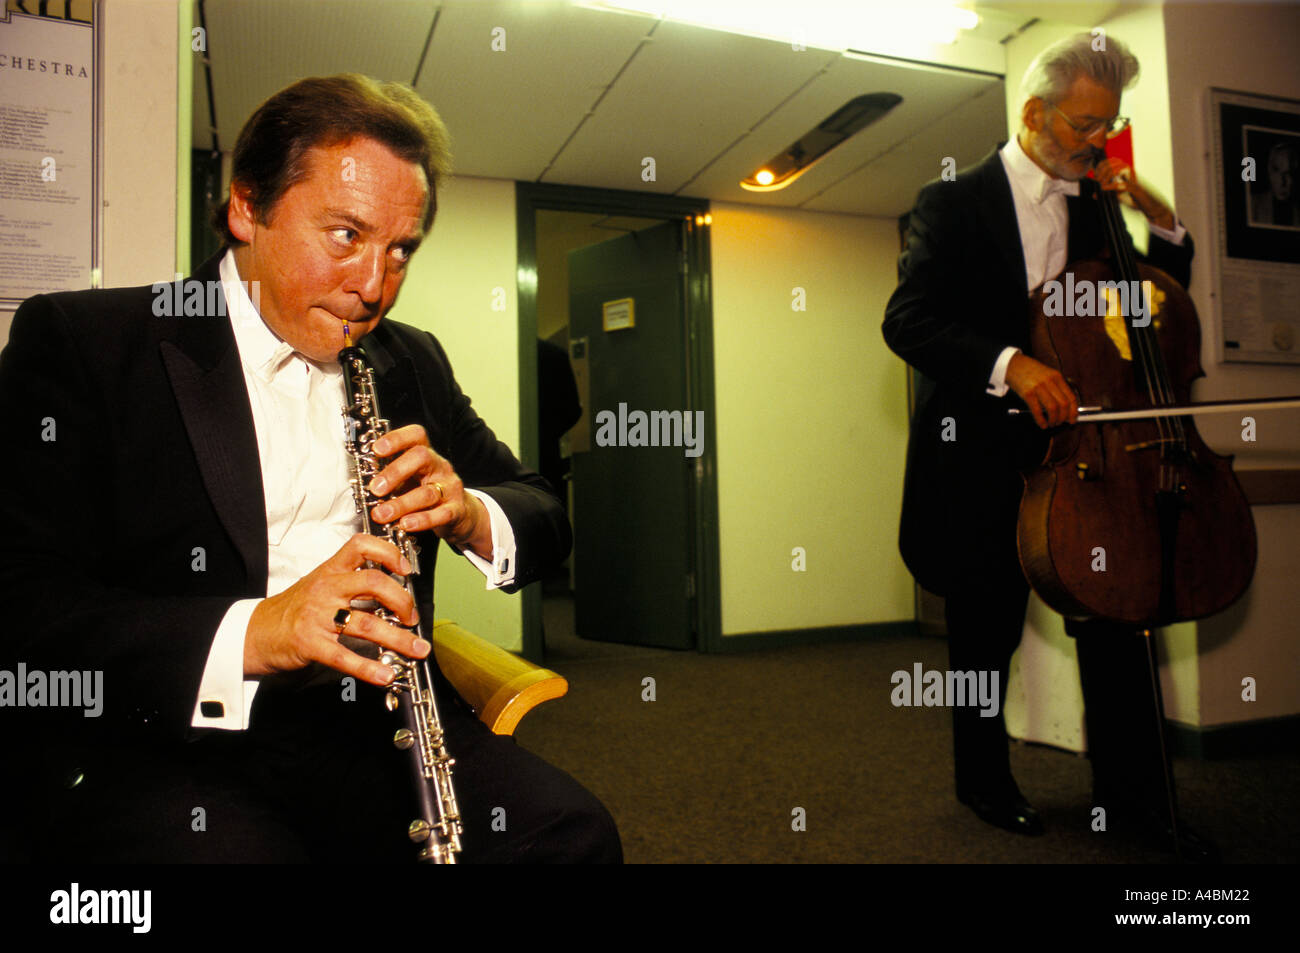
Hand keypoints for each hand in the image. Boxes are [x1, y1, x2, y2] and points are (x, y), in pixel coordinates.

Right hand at [244, 534, 429, 683]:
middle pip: (374, 583)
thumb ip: (352, 583)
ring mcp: (318, 616)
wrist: (254, 632)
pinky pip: (344, 656)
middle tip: (413, 617)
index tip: (406, 569)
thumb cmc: (294, 609)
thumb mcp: (320, 584)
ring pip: (367, 624)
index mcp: (330, 571)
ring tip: (417, 649)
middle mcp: (326, 589)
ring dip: (398, 639)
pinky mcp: (310, 644)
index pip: (360, 546)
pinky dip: (369, 668)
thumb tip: (393, 593)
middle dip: (402, 601)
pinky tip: (386, 674)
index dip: (388, 553)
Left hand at [365, 424, 491, 559]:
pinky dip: (421, 520)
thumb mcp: (410, 479)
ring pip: (427, 492)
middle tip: (375, 489)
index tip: (376, 449)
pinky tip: (405, 525)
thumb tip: (359, 480)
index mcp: (426, 455)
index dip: (396, 438)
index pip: (416, 435)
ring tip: (382, 514)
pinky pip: (441, 514)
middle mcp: (440, 466)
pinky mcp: (457, 510)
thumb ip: (389, 477)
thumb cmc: (426, 492)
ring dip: (401, 504)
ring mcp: (450, 488)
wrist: (461, 514)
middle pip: (421, 457)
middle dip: (395, 472)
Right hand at [1005, 353, 1077, 428]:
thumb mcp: (1047, 375)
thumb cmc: (1030, 371)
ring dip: (1054, 420)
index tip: (1072, 419)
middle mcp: (1050, 382)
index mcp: (1057, 377)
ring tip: (1051, 423)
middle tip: (1061, 422)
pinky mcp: (1028, 393)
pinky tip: (1042, 424)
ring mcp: (1039, 387)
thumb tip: (1064, 407)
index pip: (1071, 397)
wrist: (1014, 364)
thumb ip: (1056, 388)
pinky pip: (1037, 410)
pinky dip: (1041, 420)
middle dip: (1063, 418)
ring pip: (1053, 408)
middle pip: (1063, 404)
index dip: (1073, 411)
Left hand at [1093, 158, 1175, 230]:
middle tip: (1099, 183)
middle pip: (1110, 164)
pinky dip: (1111, 186)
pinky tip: (1105, 189)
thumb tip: (1094, 195)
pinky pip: (1121, 184)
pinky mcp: (1135, 188)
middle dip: (1101, 173)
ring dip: (1105, 178)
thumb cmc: (1134, 197)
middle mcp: (1129, 171)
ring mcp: (1132, 178)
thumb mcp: (1117, 194)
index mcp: (1124, 170)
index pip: (1108, 161)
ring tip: (1102, 186)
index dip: (1099, 168)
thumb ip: (1107, 193)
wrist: (1149, 204)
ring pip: (1115, 170)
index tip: (1096, 177)